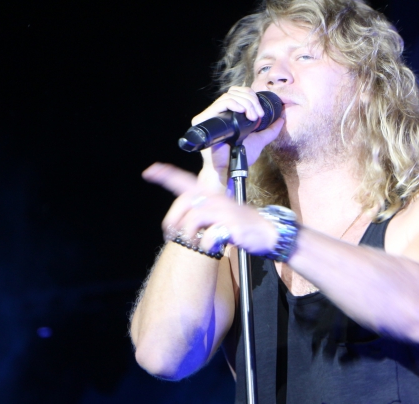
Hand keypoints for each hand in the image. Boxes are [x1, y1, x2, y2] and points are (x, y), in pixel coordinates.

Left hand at [142, 163, 278, 254]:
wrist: (267, 232)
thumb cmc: (240, 224)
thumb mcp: (220, 212)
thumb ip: (201, 211)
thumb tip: (181, 221)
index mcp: (211, 195)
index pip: (185, 181)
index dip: (167, 175)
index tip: (150, 171)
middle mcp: (215, 199)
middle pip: (183, 202)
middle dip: (173, 220)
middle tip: (171, 235)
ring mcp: (224, 211)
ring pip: (193, 219)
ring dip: (189, 235)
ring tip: (194, 243)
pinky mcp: (231, 225)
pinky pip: (209, 235)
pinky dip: (206, 245)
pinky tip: (212, 247)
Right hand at [192, 87, 284, 187]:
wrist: (229, 169)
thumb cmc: (240, 157)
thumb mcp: (259, 140)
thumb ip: (270, 130)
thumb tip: (281, 119)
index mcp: (229, 114)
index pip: (239, 94)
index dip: (252, 98)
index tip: (261, 114)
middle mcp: (219, 112)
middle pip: (235, 92)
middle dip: (251, 100)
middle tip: (258, 115)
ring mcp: (211, 115)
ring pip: (229, 96)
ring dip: (245, 103)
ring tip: (252, 117)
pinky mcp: (203, 119)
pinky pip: (219, 104)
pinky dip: (233, 104)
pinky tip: (242, 111)